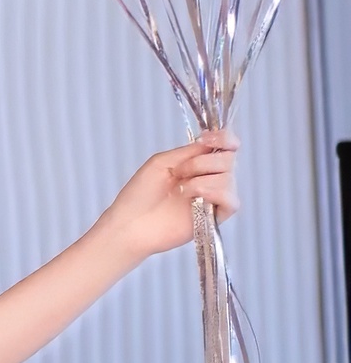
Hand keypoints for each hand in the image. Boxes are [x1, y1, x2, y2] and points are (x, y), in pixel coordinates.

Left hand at [102, 130, 239, 262]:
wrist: (131, 223)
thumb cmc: (139, 194)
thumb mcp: (162, 162)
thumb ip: (190, 151)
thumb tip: (212, 143)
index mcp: (196, 162)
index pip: (226, 146)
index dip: (224, 139)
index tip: (207, 140)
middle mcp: (208, 178)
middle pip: (229, 160)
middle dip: (202, 162)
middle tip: (178, 172)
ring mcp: (213, 198)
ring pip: (229, 179)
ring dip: (201, 181)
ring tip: (180, 190)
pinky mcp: (215, 217)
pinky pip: (232, 201)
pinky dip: (214, 194)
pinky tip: (194, 199)